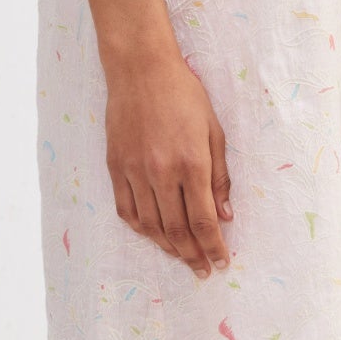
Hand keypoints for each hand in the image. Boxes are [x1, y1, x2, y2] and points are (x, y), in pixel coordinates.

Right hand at [105, 49, 233, 275]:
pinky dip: (140, 228)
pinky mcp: (115, 166)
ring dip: (167, 247)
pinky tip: (153, 235)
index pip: (204, 220)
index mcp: (191, 164)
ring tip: (181, 256)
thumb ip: (220, 177)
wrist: (141, 69)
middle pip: (177, 230)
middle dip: (193, 255)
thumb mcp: (214, 131)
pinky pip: (126, 210)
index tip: (221, 262)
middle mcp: (161, 173)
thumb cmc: (184, 95)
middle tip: (202, 270)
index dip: (213, 247)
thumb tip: (225, 216)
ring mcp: (134, 171)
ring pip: (150, 225)